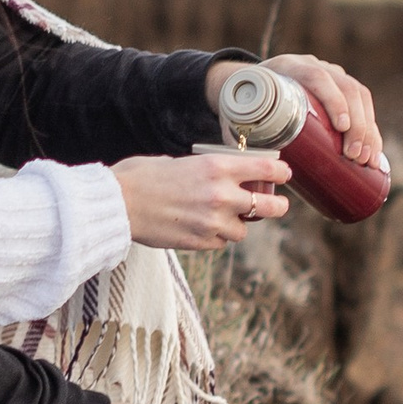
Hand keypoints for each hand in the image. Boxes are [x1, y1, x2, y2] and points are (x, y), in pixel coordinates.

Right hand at [114, 149, 287, 250]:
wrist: (118, 204)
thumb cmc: (142, 177)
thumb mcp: (179, 161)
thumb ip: (206, 170)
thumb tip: (221, 176)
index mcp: (217, 167)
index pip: (266, 168)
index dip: (281, 172)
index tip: (284, 173)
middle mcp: (221, 195)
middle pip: (269, 206)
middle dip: (277, 206)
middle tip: (277, 205)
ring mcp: (212, 222)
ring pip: (243, 229)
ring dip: (236, 223)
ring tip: (219, 217)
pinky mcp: (201, 242)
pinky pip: (221, 242)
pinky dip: (216, 237)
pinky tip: (199, 227)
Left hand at [212, 50, 385, 168]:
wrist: (248, 87)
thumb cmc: (241, 107)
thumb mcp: (239, 117)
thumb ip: (242, 144)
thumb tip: (257, 182)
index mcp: (289, 67)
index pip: (318, 78)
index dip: (333, 100)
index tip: (341, 127)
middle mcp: (314, 66)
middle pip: (346, 89)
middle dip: (357, 125)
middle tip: (355, 157)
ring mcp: (331, 76)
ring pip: (359, 97)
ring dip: (368, 130)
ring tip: (367, 160)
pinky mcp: (340, 90)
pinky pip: (363, 105)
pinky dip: (371, 129)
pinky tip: (375, 152)